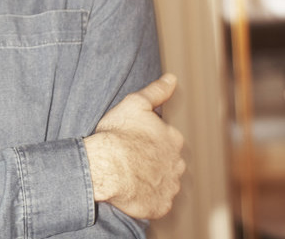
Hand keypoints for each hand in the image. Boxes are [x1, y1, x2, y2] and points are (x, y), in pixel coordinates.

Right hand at [82, 73, 185, 218]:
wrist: (106, 166)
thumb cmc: (118, 134)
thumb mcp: (135, 104)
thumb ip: (156, 91)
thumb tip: (172, 78)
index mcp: (173, 139)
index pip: (168, 141)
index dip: (150, 142)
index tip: (135, 143)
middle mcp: (177, 163)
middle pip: (170, 163)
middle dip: (156, 162)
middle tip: (133, 161)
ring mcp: (170, 186)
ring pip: (166, 184)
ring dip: (154, 181)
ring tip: (131, 177)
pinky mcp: (161, 206)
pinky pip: (158, 204)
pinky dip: (149, 200)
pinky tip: (134, 192)